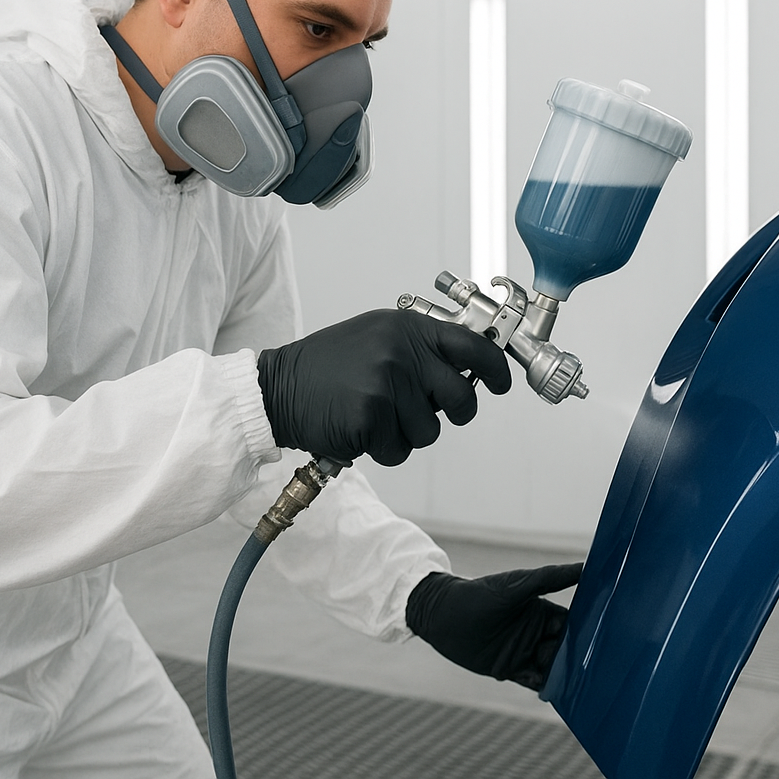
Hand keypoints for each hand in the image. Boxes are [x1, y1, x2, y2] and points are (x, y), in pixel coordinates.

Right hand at [255, 308, 511, 466]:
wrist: (278, 388)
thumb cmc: (330, 367)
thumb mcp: (378, 337)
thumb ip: (420, 349)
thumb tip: (468, 372)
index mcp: (408, 328)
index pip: (472, 346)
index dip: (495, 369)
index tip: (500, 384)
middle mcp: (402, 351)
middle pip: (461, 399)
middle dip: (452, 415)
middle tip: (423, 414)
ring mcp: (387, 383)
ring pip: (430, 432)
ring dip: (406, 434)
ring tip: (374, 416)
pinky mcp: (371, 416)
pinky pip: (399, 450)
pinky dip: (381, 450)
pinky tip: (359, 430)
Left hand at [405, 563, 583, 690]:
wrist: (443, 616)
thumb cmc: (481, 594)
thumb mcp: (519, 586)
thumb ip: (552, 578)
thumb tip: (586, 566)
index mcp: (542, 611)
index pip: (572, 624)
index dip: (586, 631)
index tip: (606, 638)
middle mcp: (536, 632)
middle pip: (565, 649)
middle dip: (577, 657)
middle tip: (598, 668)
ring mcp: (524, 652)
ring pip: (552, 668)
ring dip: (563, 675)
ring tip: (579, 683)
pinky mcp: (509, 669)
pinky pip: (533, 682)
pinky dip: (545, 687)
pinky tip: (553, 691)